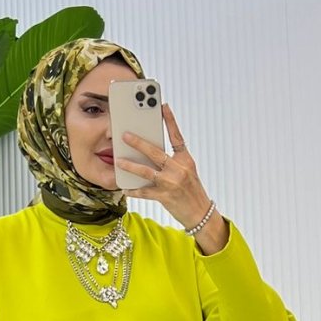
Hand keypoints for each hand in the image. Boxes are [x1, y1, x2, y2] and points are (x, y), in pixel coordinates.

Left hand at [114, 103, 219, 234]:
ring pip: (147, 171)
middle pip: (156, 152)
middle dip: (139, 143)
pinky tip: (125, 188)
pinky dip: (134, 190)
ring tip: (119, 161)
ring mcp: (171, 183)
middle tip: (125, 135)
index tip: (162, 106)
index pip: (177, 136)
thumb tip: (151, 152)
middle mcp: (179, 169)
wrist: (200, 213)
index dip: (170, 121)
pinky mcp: (165, 197)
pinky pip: (145, 192)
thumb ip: (172, 161)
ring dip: (131, 166)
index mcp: (185, 159)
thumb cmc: (191, 191)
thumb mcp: (187, 171)